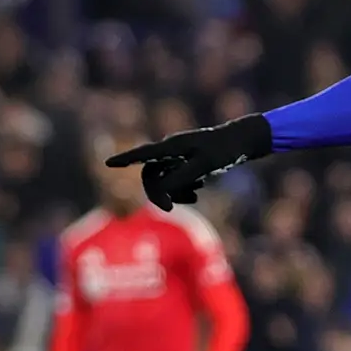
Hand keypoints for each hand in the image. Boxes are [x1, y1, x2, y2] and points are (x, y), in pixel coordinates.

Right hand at [106, 116, 273, 210]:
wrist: (242, 142)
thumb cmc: (225, 150)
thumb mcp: (204, 166)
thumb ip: (182, 177)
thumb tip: (162, 190)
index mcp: (173, 146)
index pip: (144, 154)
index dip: (125, 160)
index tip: (108, 163)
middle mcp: (172, 150)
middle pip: (151, 174)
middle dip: (158, 193)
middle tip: (170, 209)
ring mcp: (178, 156)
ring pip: (164, 179)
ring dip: (174, 192)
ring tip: (195, 195)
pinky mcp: (186, 163)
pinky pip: (175, 180)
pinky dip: (182, 189)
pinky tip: (198, 191)